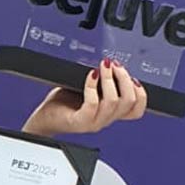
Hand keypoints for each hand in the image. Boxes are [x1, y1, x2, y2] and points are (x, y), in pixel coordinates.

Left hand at [22, 57, 146, 136]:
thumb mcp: (88, 89)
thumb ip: (102, 81)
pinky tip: (90, 76)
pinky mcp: (79, 121)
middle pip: (129, 102)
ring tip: (102, 67)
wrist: (44, 118)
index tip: (132, 76)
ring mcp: (93, 122)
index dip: (141, 92)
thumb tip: (111, 62)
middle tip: (114, 64)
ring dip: (109, 79)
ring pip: (114, 102)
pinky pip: (92, 104)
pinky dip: (93, 86)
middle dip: (124, 79)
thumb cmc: (63, 102)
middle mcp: (105, 119)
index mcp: (110, 112)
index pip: (137, 109)